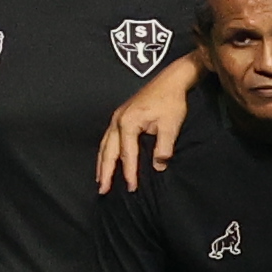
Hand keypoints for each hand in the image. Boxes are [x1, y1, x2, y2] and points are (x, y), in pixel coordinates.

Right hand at [98, 61, 202, 189]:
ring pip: (104, 145)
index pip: (127, 154)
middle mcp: (117, 121)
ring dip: (101, 163)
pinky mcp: (120, 116)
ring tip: (100, 180)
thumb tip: (158, 166)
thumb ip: (163, 147)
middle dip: (105, 172)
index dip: (129, 172)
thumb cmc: (172, 102)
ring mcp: (116, 117)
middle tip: (103, 190)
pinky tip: (106, 160)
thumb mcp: (170, 126)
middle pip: (108, 151)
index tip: (131, 188)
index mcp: (128, 123)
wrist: (171, 81)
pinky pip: (108, 138)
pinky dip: (105, 152)